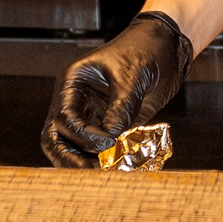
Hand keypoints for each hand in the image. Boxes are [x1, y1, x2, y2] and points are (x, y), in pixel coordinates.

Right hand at [41, 12, 191, 167]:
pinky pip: (98, 148)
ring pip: (72, 147)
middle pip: (56, 138)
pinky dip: (105, 160)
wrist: (166, 48)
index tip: (108, 143)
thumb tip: (110, 140)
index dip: (83, 135)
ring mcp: (90, 115)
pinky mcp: (107, 126)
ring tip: (107, 173)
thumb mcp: (131, 78)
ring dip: (85, 163)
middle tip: (92, 173)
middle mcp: (76, 101)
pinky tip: (120, 167)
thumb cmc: (145, 50)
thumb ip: (120, 109)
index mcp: (73, 83)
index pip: (65, 118)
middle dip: (69, 159)